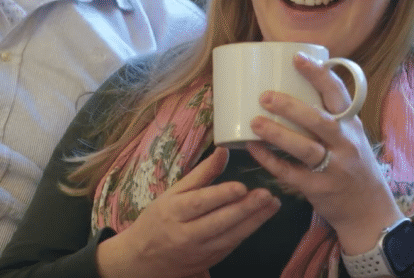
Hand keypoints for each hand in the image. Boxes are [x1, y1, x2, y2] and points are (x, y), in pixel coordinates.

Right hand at [96, 147, 280, 277]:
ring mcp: (198, 252)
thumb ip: (200, 174)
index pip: (200, 203)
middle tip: (267, 195)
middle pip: (219, 222)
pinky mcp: (208, 262)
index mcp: (173, 212)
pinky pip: (231, 246)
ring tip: (272, 205)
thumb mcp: (172, 193)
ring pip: (230, 237)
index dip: (221, 195)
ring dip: (254, 221)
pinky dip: (247, 232)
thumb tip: (223, 151)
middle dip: (245, 209)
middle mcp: (185, 234)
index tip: (242, 186)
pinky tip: (261, 219)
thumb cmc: (157, 220)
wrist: (141, 260)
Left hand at [245, 53, 403, 253]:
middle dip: (291, 107)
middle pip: (319, 121)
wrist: (369, 209)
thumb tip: (292, 80)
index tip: (296, 57)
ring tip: (254, 122)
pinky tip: (254, 148)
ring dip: (278, 134)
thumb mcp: (351, 135)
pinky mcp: (319, 189)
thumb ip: (330, 114)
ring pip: (305, 149)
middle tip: (264, 95)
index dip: (318, 74)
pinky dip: (271, 160)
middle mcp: (346, 144)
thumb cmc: (353, 163)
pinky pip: (291, 174)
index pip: (337, 94)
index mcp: (351, 124)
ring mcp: (333, 168)